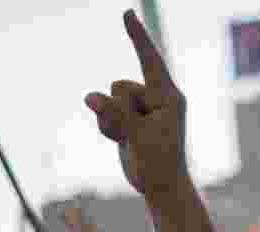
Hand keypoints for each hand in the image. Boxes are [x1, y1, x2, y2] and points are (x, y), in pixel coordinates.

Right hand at [84, 10, 187, 196]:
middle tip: (139, 135)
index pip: (150, 60)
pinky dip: (107, 128)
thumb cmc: (160, 164)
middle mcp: (156, 98)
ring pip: (108, 99)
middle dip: (119, 111)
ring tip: (131, 140)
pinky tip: (123, 142)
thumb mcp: (138, 137)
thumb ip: (115, 115)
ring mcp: (141, 108)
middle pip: (119, 87)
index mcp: (169, 97)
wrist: (160, 187)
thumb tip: (90, 97)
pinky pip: (104, 112)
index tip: (127, 13)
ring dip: (111, 122)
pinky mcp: (129, 119)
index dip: (137, 37)